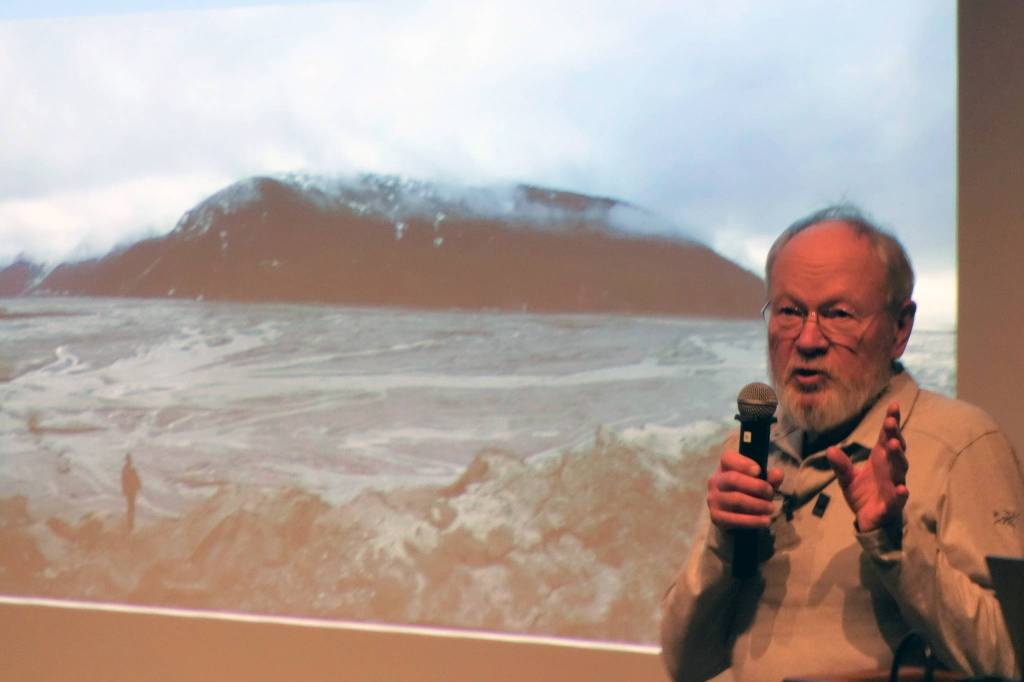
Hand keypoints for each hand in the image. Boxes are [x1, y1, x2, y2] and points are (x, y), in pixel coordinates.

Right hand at [707, 450, 783, 529]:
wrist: (737, 517)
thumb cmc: (751, 494)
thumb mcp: (763, 484)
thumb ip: (770, 478)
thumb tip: (778, 473)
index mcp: (725, 467)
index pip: (728, 458)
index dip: (742, 463)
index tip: (758, 471)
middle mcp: (716, 481)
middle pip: (732, 479)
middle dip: (756, 486)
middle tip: (771, 493)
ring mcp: (714, 499)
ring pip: (735, 499)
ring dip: (757, 504)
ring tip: (771, 508)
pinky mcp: (716, 516)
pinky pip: (734, 519)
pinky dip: (752, 521)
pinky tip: (765, 521)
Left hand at [826, 402, 908, 532]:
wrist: (870, 522)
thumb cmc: (863, 495)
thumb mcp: (847, 479)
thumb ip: (841, 465)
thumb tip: (830, 449)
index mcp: (881, 460)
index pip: (888, 438)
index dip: (892, 423)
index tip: (893, 405)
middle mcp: (891, 470)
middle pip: (896, 450)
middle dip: (894, 436)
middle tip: (889, 423)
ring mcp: (894, 486)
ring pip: (899, 470)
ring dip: (898, 457)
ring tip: (893, 445)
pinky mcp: (892, 505)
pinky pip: (898, 499)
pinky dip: (900, 494)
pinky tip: (902, 489)